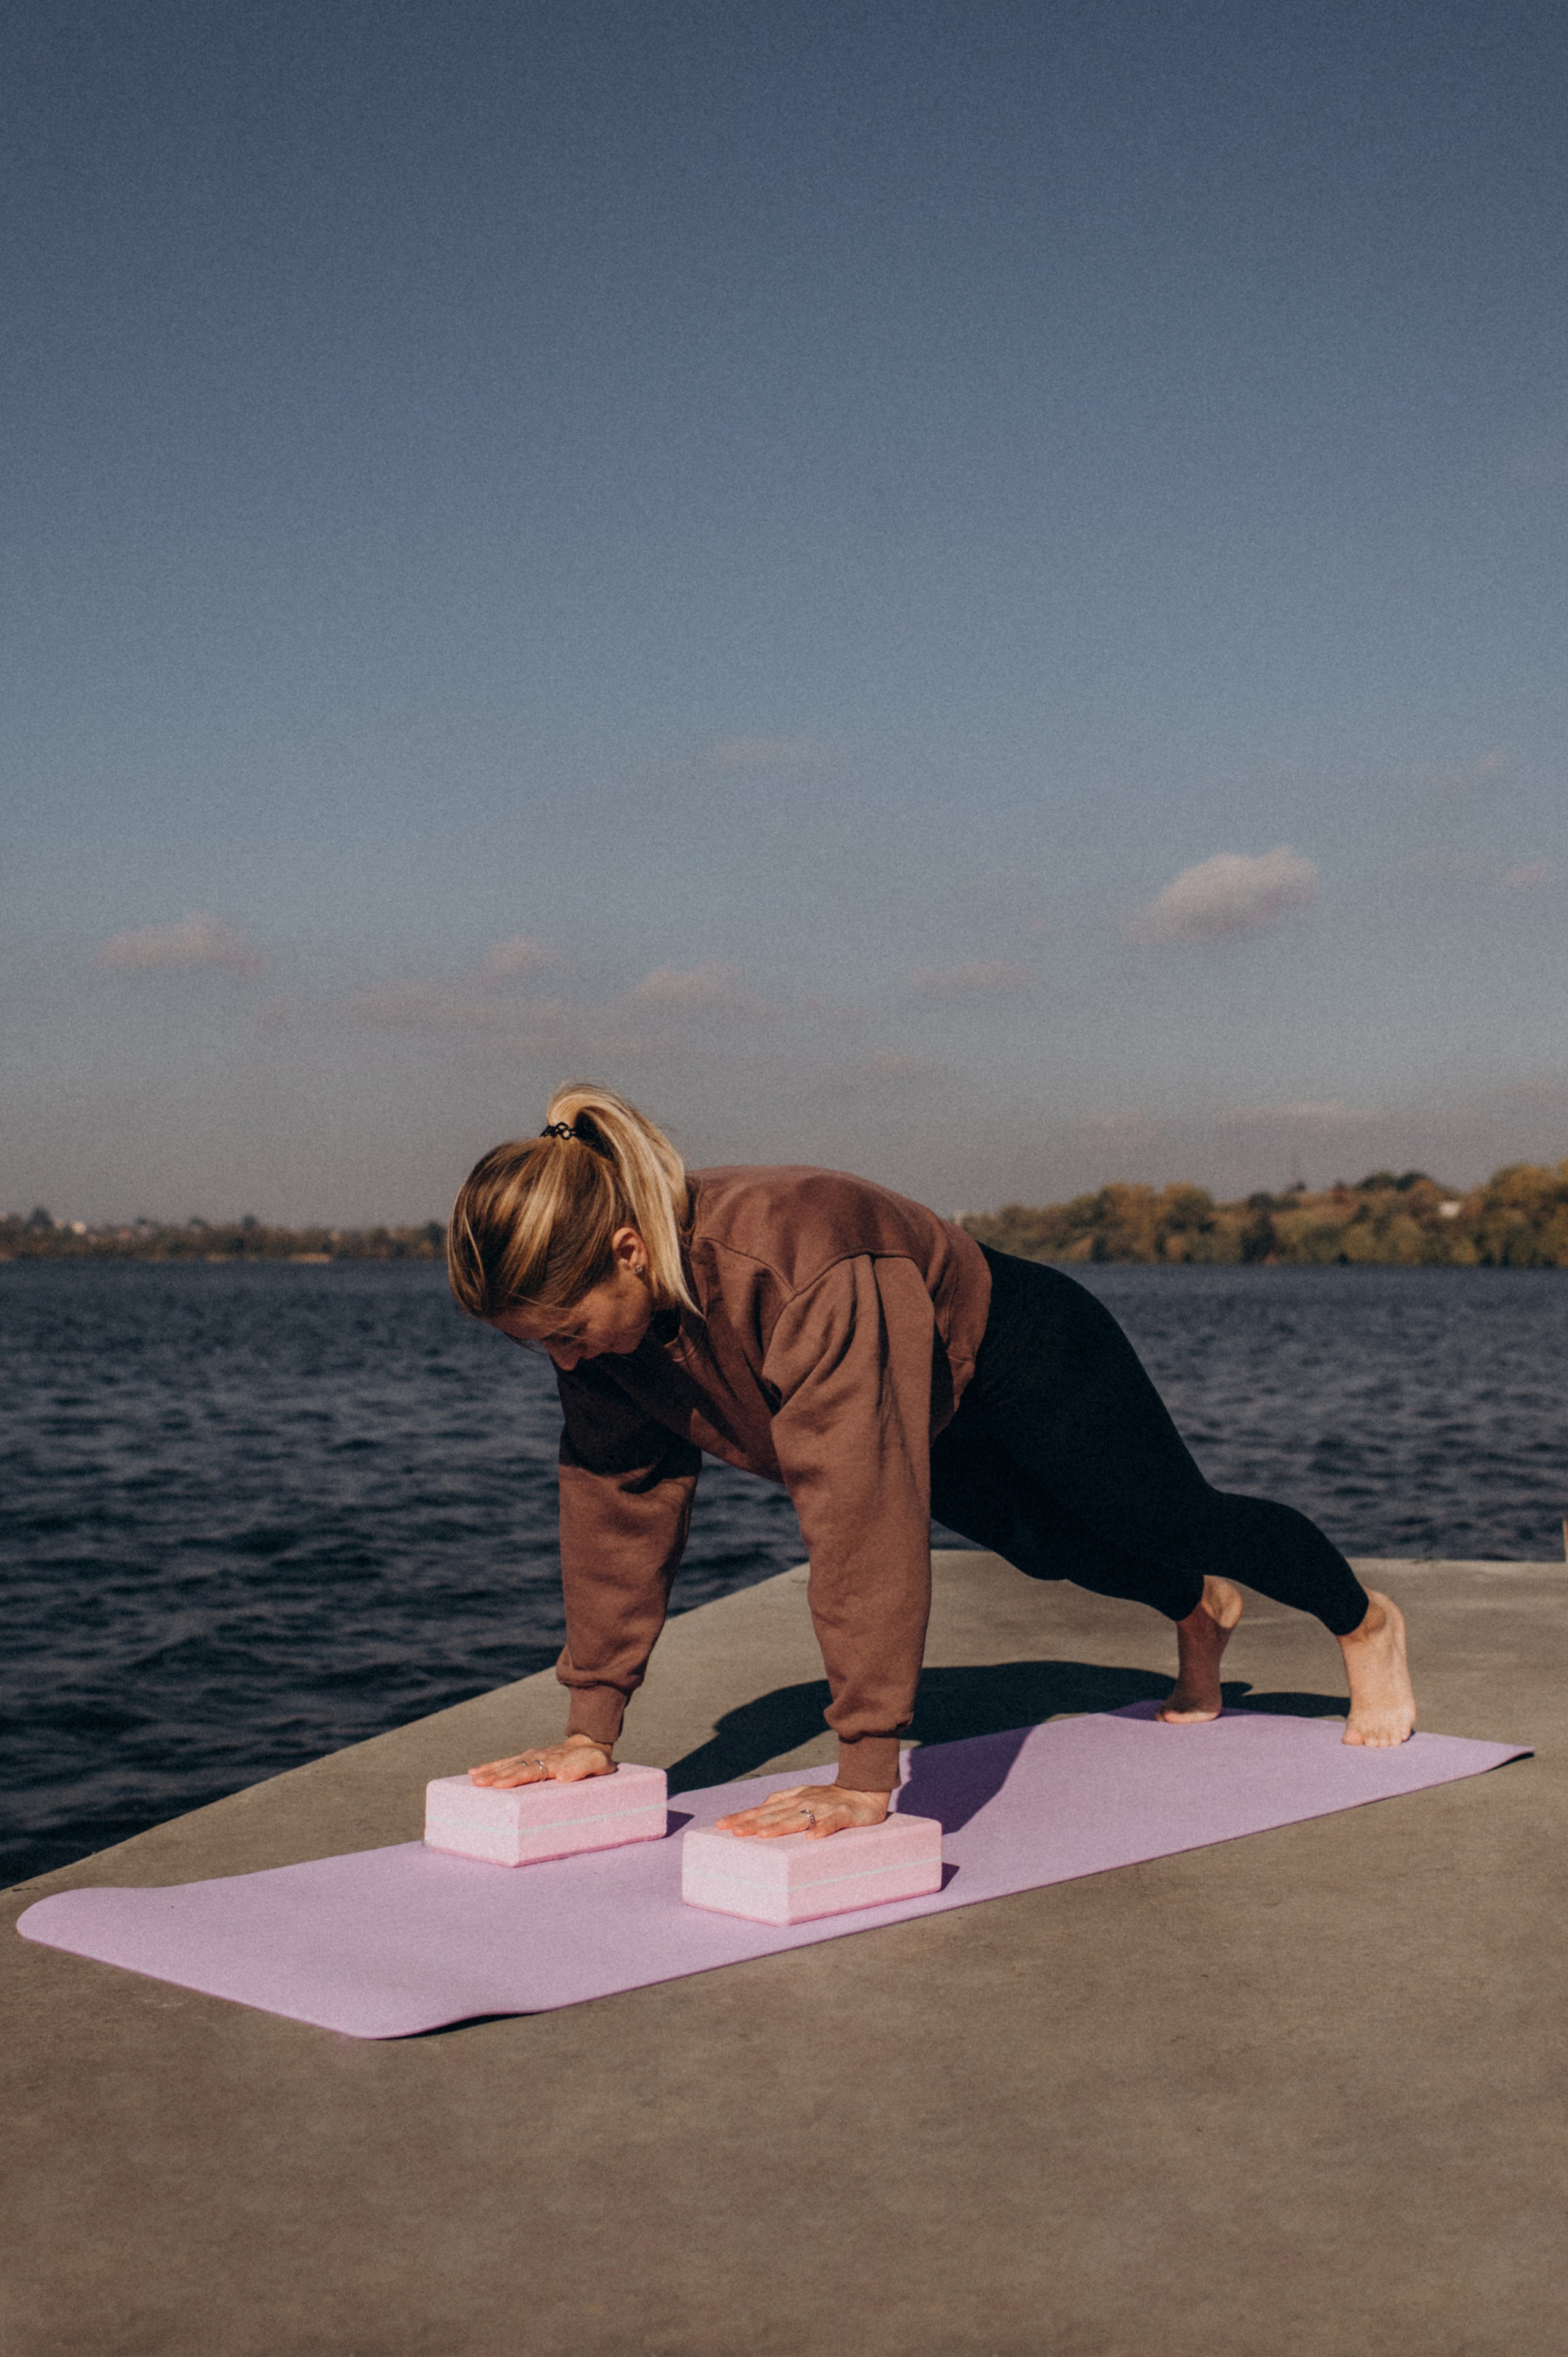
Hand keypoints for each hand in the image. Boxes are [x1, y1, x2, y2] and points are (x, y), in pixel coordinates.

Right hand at [468, 1735, 614, 1788]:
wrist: (591, 1742)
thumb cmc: (595, 1759)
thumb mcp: (598, 1763)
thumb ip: (583, 1768)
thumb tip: (563, 1775)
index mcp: (554, 1761)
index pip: (532, 1771)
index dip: (515, 1778)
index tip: (500, 1784)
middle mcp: (539, 1757)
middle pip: (515, 1767)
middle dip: (496, 1776)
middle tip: (479, 1784)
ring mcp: (532, 1756)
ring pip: (508, 1764)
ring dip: (490, 1772)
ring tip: (473, 1780)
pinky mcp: (528, 1758)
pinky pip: (507, 1762)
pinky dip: (491, 1766)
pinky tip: (475, 1772)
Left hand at [714, 1782, 890, 1840]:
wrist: (865, 1790)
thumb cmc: (829, 1799)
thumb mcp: (802, 1797)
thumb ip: (782, 1802)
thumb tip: (761, 1807)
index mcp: (792, 1800)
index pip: (762, 1810)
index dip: (742, 1816)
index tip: (721, 1825)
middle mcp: (803, 1802)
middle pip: (774, 1815)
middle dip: (753, 1823)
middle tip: (734, 1832)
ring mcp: (823, 1808)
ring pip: (799, 1818)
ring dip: (780, 1827)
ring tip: (763, 1836)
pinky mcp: (843, 1815)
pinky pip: (832, 1823)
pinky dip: (822, 1829)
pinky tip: (812, 1837)